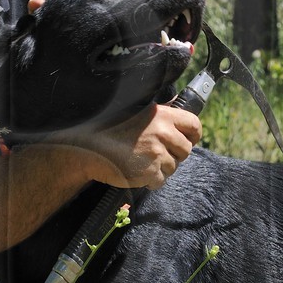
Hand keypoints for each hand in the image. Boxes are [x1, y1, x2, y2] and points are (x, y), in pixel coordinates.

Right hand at [59, 104, 201, 188]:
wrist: (88, 147)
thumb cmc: (110, 128)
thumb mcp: (137, 111)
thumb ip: (160, 112)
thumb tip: (179, 102)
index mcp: (161, 115)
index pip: (194, 125)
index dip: (192, 135)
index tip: (186, 140)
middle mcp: (162, 133)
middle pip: (186, 150)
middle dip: (175, 154)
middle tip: (157, 154)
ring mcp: (157, 154)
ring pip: (174, 167)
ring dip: (161, 168)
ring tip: (142, 162)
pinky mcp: (150, 172)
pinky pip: (161, 181)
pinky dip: (150, 180)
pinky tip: (137, 172)